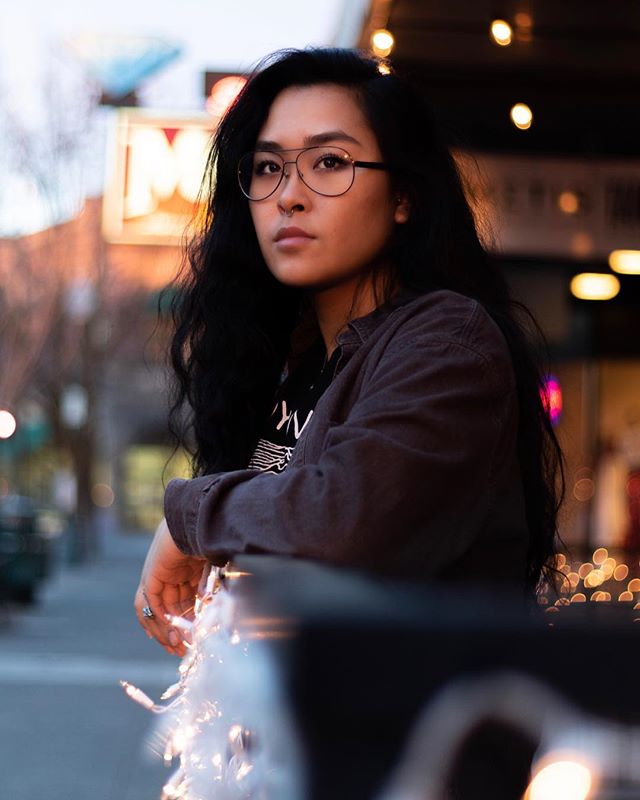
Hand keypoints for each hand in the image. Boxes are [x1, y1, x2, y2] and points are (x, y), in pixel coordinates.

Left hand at [134, 518, 205, 656]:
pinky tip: (170, 633)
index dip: (187, 623)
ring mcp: (159, 572)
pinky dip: (158, 619)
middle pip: (169, 608)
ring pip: (156, 608)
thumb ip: (210, 586)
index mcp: (187, 569)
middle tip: (182, 651)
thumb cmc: (214, 538)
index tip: (192, 642)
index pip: (183, 602)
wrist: (200, 520)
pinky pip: (150, 602)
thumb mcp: (215, 568)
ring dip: (164, 630)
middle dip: (175, 631)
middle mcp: (170, 572)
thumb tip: (211, 604)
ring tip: (175, 647)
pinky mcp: (152, 574)